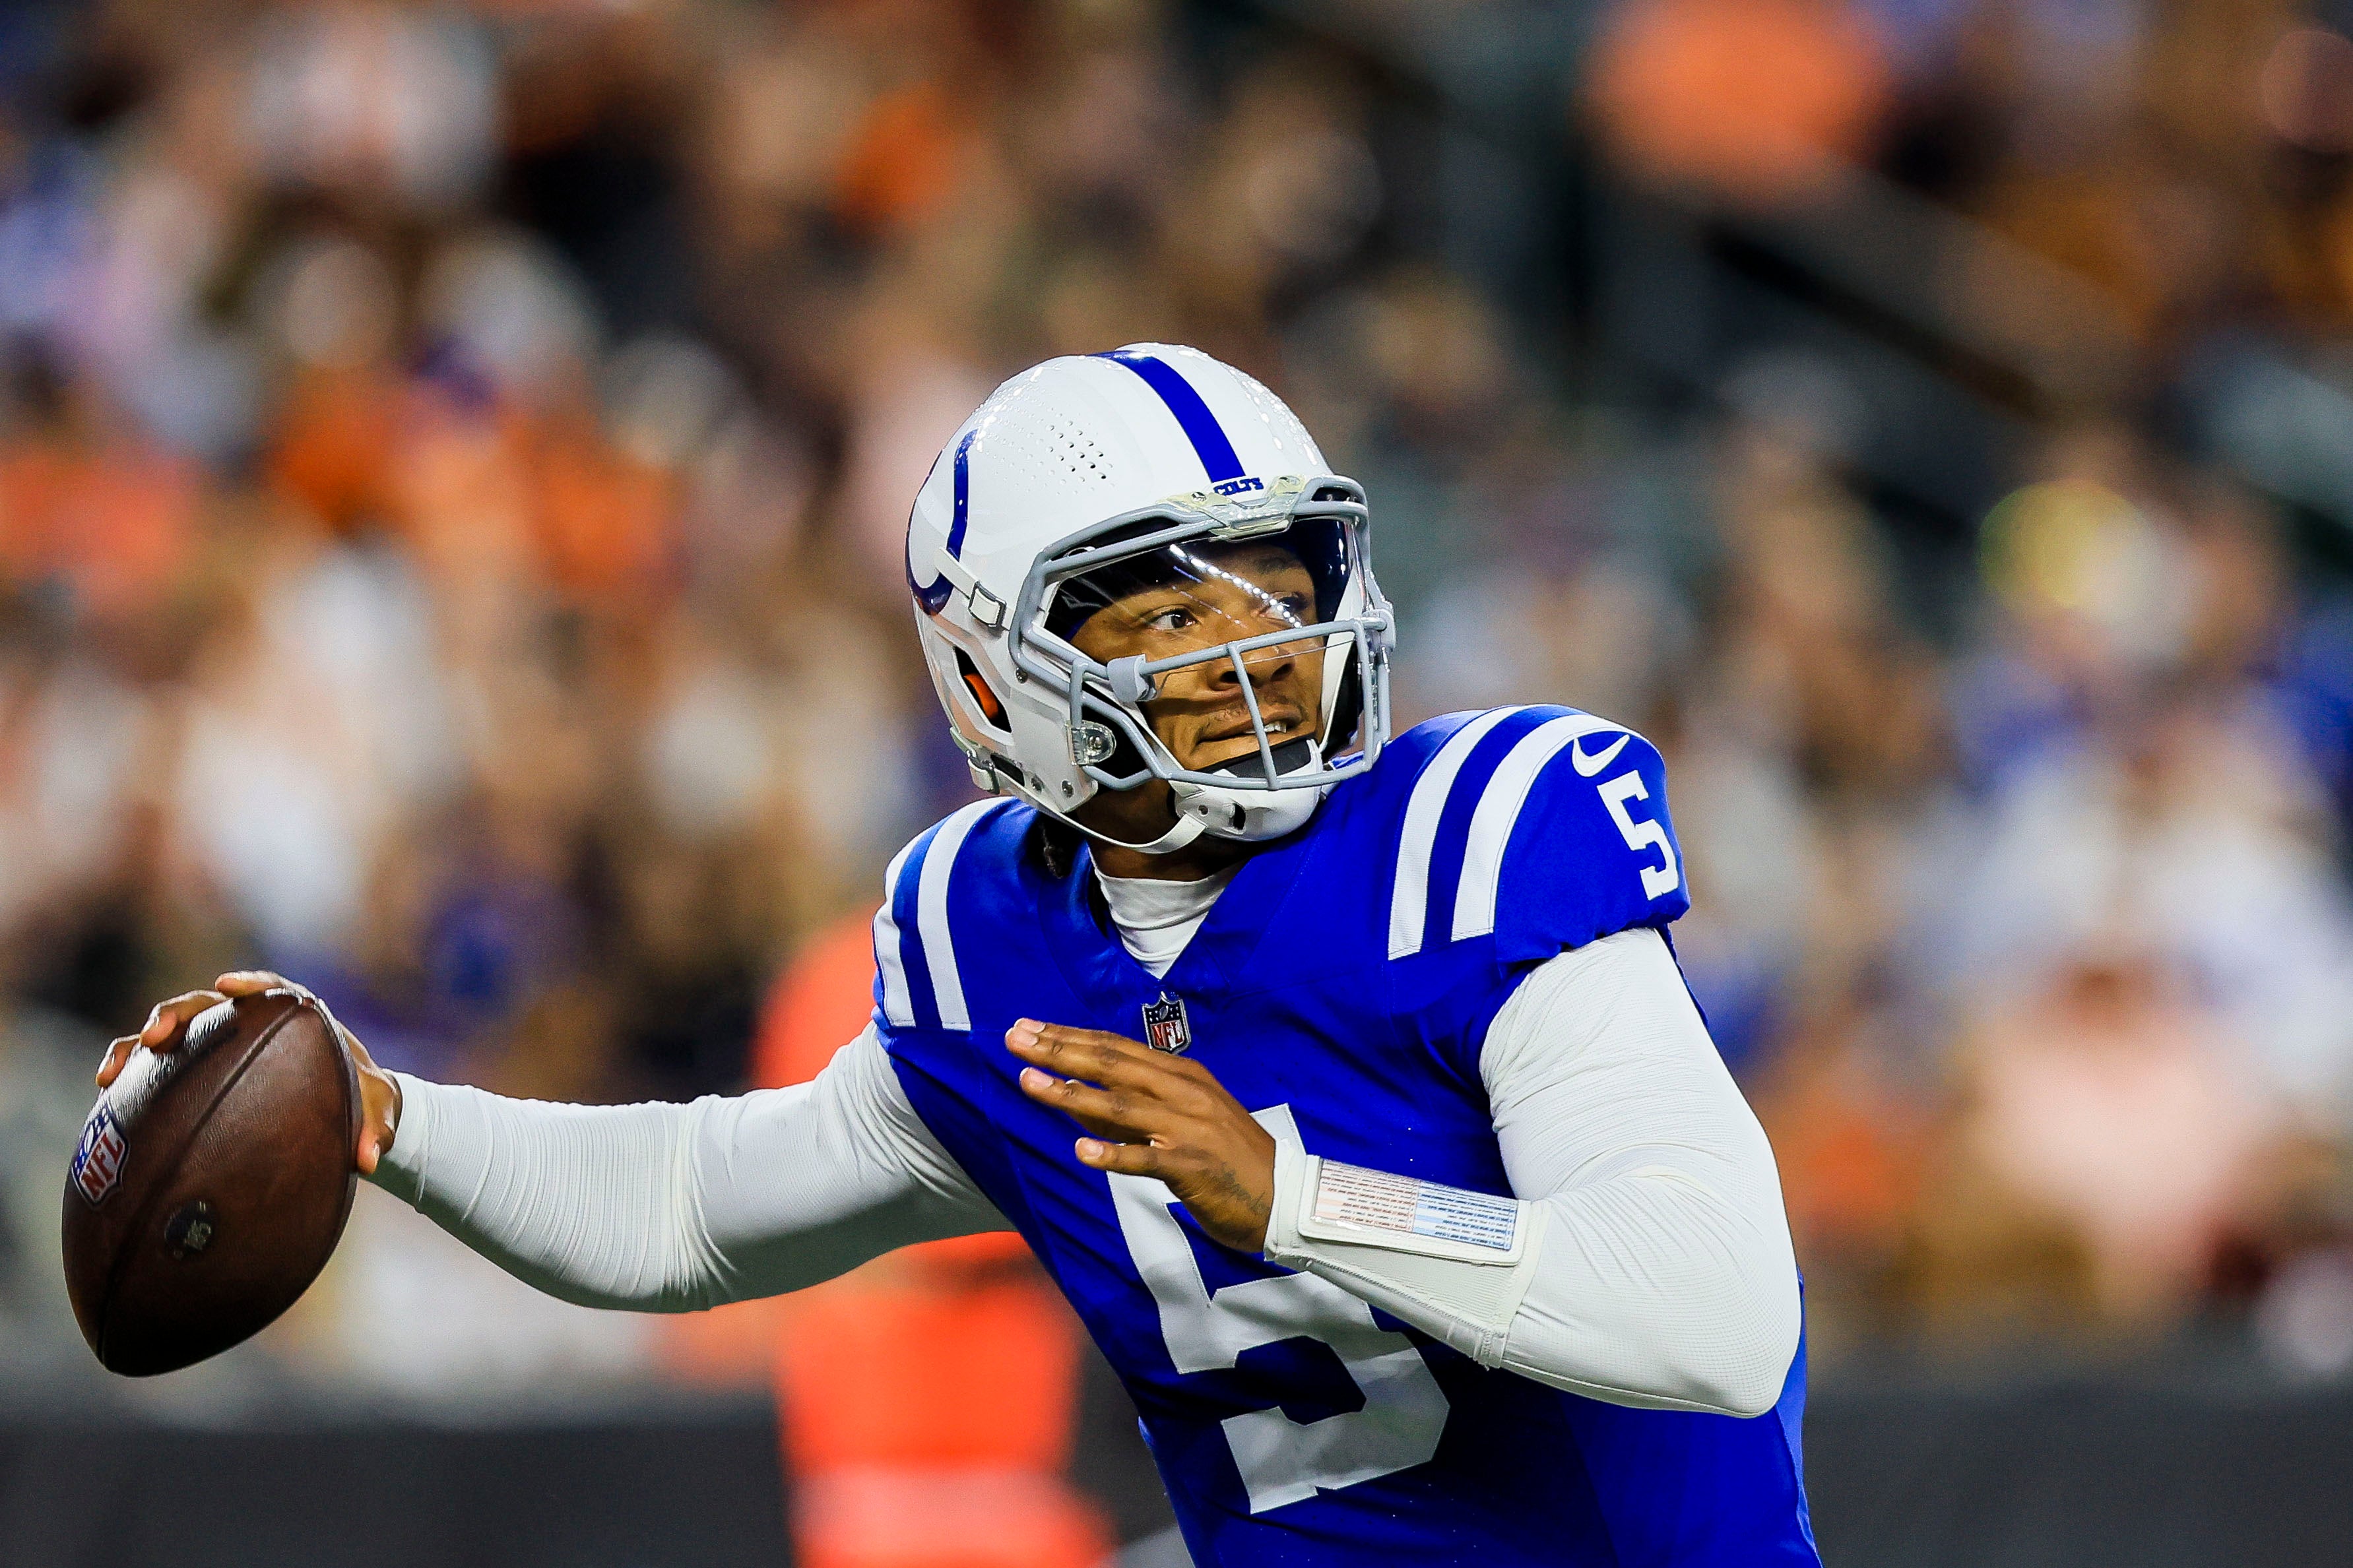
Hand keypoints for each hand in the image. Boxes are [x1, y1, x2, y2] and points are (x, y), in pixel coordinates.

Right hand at [97, 972, 403, 1175]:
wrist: (340, 1107)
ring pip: (170, 1034)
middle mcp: (248, 1021)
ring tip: (112, 1073)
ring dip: (138, 1046)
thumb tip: (369, 1161)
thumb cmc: (360, 1097)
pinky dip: (131, 1076)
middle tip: (157, 1035)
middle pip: (206, 1005)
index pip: (270, 987)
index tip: (231, 986)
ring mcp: (215, 1042)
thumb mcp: (375, 1108)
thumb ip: (376, 1128)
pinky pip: (155, 1067)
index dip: (250, 983)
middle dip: (177, 1014)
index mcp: (293, 1015)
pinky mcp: (193, 1066)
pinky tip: (106, 1097)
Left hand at [1008, 1019, 1276, 1253]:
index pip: (1116, 1048)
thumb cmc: (1229, 1159)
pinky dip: (1113, 1154)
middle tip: (1015, 1039)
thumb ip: (1131, 1109)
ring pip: (1122, 1106)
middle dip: (1059, 1051)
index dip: (1069, 1036)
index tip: (1029, 1027)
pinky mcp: (1192, 1165)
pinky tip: (1080, 1152)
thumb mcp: (1183, 1120)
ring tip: (1029, 1083)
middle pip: (1112, 1065)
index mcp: (1182, 1076)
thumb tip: (1075, 1098)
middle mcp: (1184, 1093)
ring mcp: (1188, 1128)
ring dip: (1071, 1095)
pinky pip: (1147, 1159)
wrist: (1283, 1197)